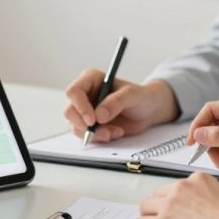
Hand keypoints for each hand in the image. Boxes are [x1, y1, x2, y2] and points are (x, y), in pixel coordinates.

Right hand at [63, 71, 178, 142]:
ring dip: (95, 134)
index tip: (93, 120)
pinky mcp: (89, 125)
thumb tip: (99, 115)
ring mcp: (85, 111)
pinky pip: (85, 136)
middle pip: (69, 111)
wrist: (148, 111)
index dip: (80, 107)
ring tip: (116, 131)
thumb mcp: (132, 95)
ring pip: (75, 126)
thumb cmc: (141, 97)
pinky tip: (115, 133)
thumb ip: (116, 102)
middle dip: (84, 125)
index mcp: (90, 79)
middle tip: (104, 132)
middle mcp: (84, 95)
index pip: (74, 92)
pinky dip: (100, 138)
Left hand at [136, 172, 218, 218]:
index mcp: (198, 179)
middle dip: (160, 207)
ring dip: (149, 217)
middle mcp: (181, 188)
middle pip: (159, 195)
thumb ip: (209, 197)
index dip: (175, 201)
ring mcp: (170, 205)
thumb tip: (201, 209)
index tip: (178, 211)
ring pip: (146, 207)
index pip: (177, 186)